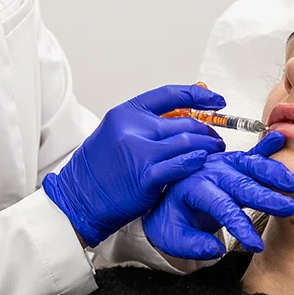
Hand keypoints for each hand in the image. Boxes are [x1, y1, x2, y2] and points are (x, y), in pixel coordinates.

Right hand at [42, 85, 227, 246]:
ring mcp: (139, 152)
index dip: (199, 96)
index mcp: (125, 114)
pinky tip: (203, 163)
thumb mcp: (114, 135)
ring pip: (187, 142)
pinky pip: (182, 164)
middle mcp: (132, 129)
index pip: (171, 95)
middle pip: (184, 122)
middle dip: (207, 130)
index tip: (216, 101)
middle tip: (216, 138)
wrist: (77, 199)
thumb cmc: (96, 171)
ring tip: (215, 151)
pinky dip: (197, 162)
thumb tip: (179, 121)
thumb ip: (144, 126)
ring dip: (208, 147)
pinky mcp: (146, 176)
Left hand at [142, 130, 293, 259]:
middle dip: (266, 196)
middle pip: (241, 184)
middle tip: (288, 207)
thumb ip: (192, 244)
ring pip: (250, 166)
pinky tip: (280, 139)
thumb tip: (215, 250)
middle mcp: (209, 172)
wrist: (164, 200)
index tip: (255, 244)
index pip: (221, 207)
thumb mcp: (171, 237)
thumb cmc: (170, 219)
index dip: (239, 225)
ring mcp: (222, 165)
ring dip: (273, 173)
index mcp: (192, 188)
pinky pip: (250, 154)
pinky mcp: (231, 163)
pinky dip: (266, 147)